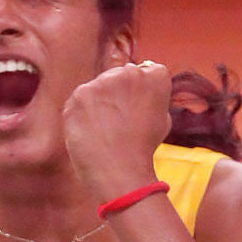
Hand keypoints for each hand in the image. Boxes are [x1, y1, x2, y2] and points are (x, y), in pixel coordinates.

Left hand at [63, 59, 171, 199]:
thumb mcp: (162, 118)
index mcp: (156, 76)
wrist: (120, 171)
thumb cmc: (143, 150)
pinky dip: (82, 113)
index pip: (147, 71)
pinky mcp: (79, 94)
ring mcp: (102, 82)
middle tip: (120, 122)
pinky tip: (91, 131)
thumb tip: (135, 91)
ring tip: (106, 130)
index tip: (140, 110)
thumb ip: (150, 97)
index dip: (142, 93)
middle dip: (118, 94)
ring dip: (100, 102)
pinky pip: (80, 99)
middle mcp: (130, 72)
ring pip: (98, 87)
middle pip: (120, 76)